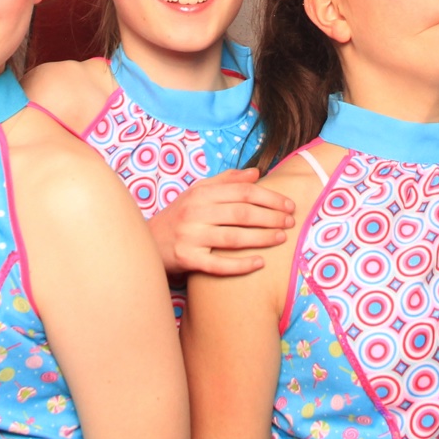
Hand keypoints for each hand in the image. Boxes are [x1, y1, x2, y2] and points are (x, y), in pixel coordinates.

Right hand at [149, 168, 296, 277]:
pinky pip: (219, 264)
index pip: (242, 191)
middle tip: (291, 222)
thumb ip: (226, 181)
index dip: (269, 197)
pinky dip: (241, 265)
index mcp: (201, 194)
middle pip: (242, 213)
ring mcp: (191, 236)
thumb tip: (256, 173)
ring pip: (234, 238)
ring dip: (262, 238)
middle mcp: (195, 212)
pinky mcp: (187, 259)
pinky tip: (260, 263)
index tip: (288, 204)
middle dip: (271, 217)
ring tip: (281, 238)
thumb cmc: (178, 217)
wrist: (147, 243)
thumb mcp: (197, 193)